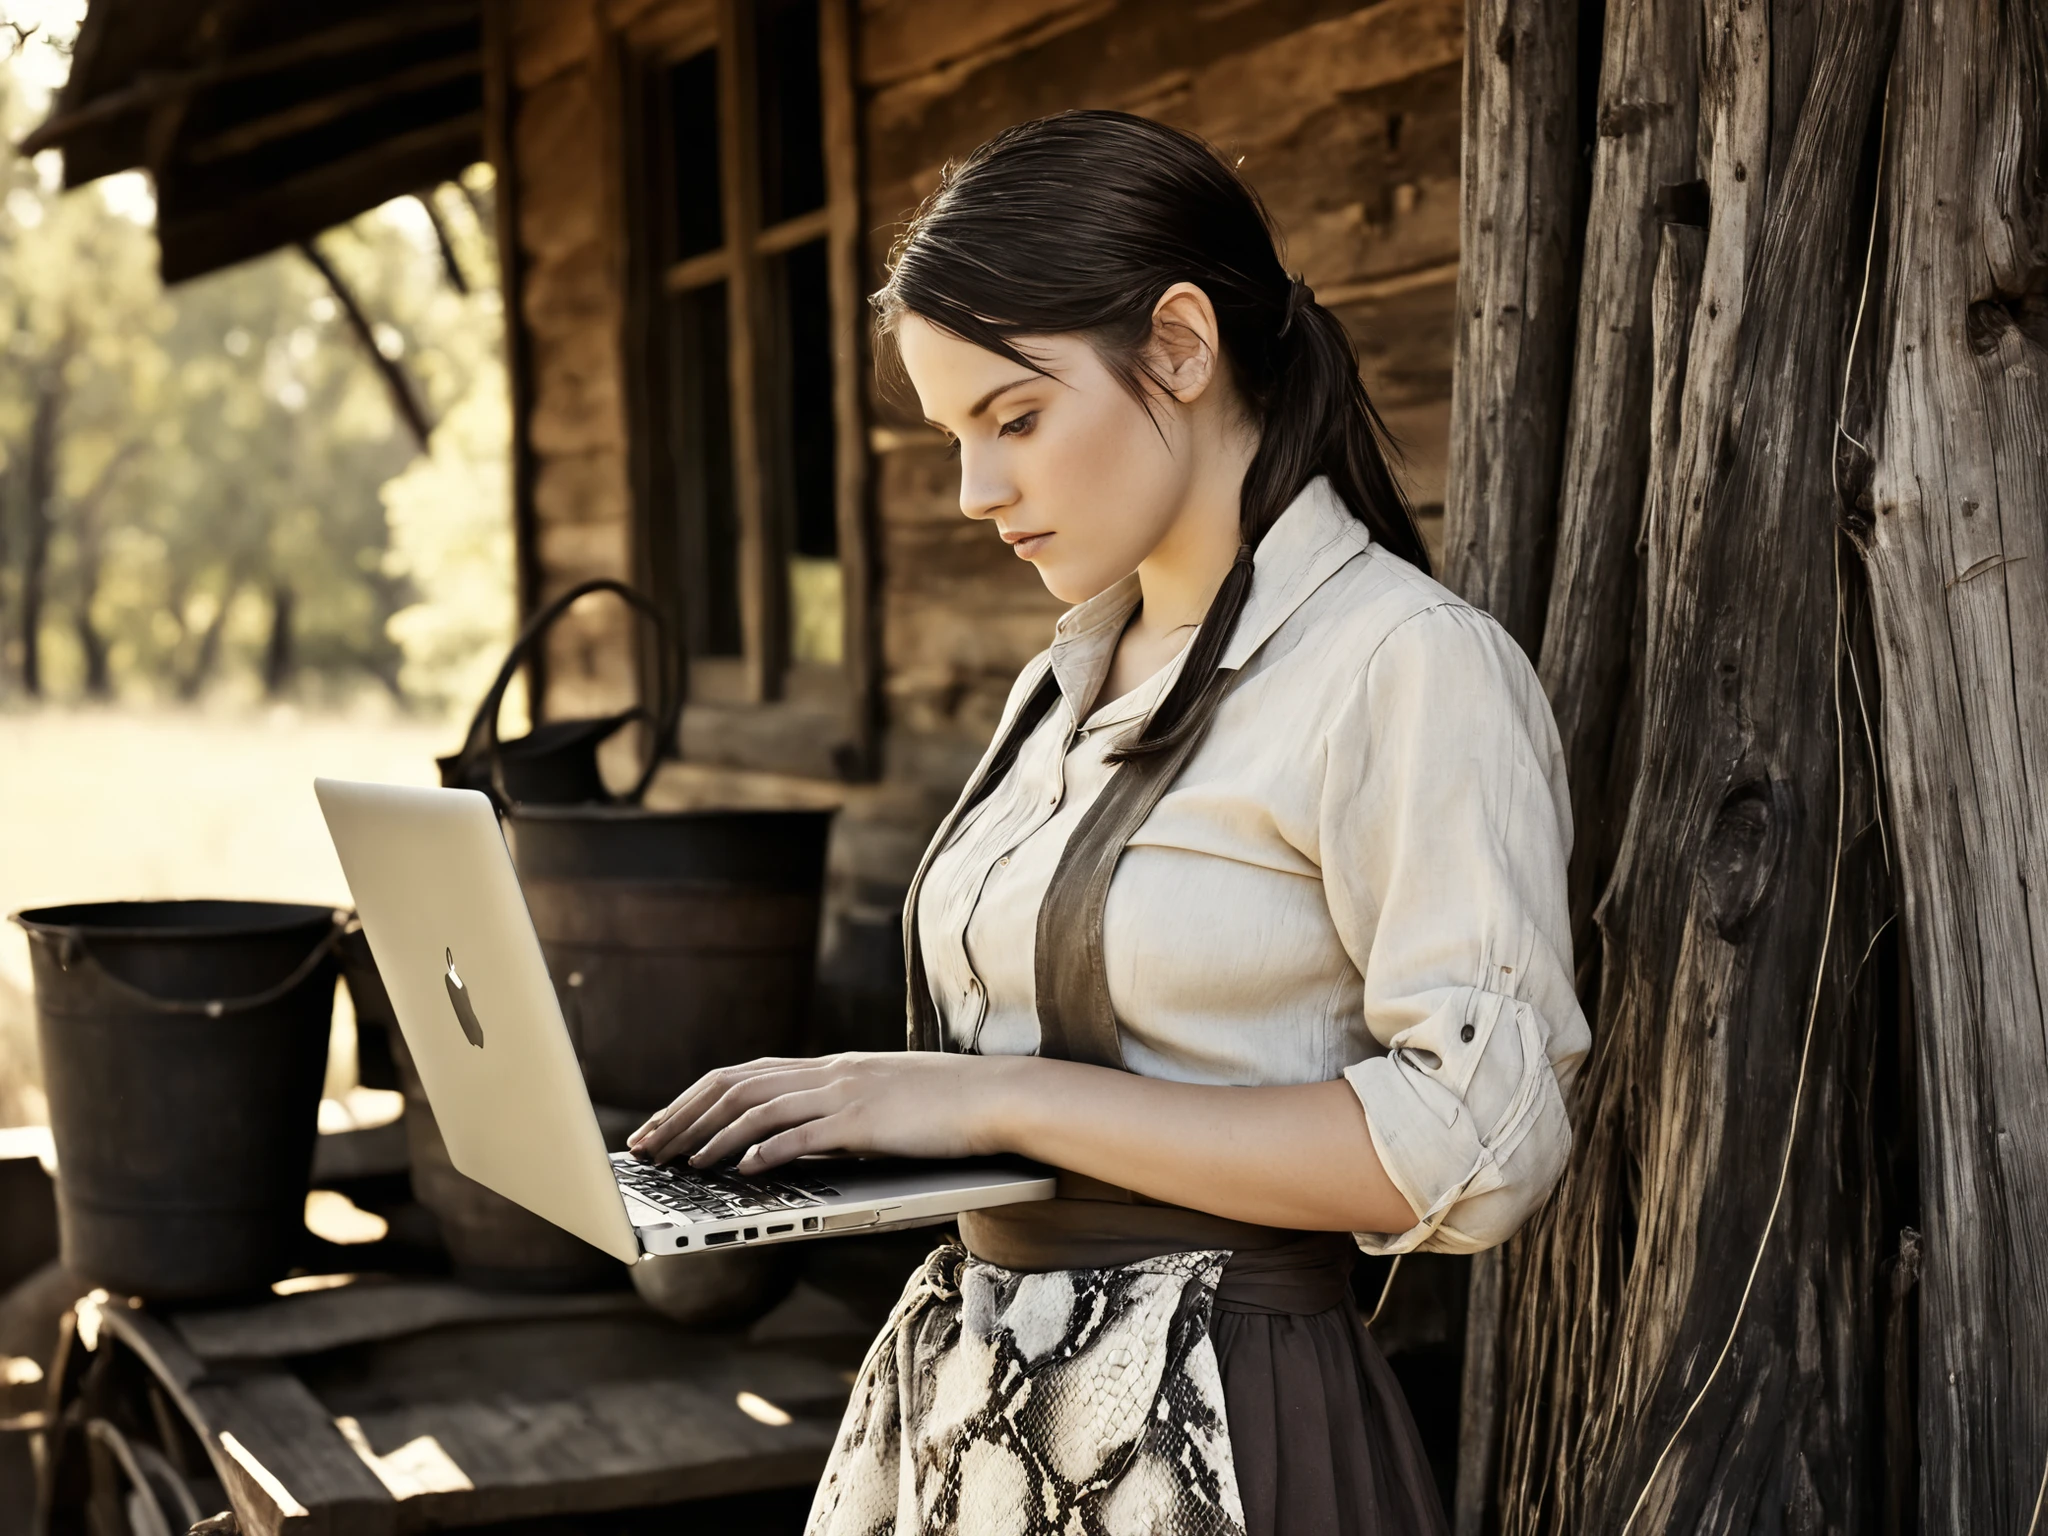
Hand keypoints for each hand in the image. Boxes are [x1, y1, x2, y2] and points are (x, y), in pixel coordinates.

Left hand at [625, 1052, 1022, 1174]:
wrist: (997, 1095)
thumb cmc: (944, 1109)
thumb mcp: (878, 1104)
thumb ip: (835, 1117)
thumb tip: (790, 1146)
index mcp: (828, 1069)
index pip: (742, 1075)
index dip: (693, 1100)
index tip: (660, 1126)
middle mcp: (828, 1073)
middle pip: (735, 1085)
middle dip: (683, 1116)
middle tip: (647, 1147)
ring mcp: (846, 1093)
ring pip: (759, 1107)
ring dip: (713, 1137)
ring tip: (683, 1164)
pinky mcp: (866, 1120)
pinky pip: (804, 1132)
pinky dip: (765, 1149)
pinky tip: (740, 1169)